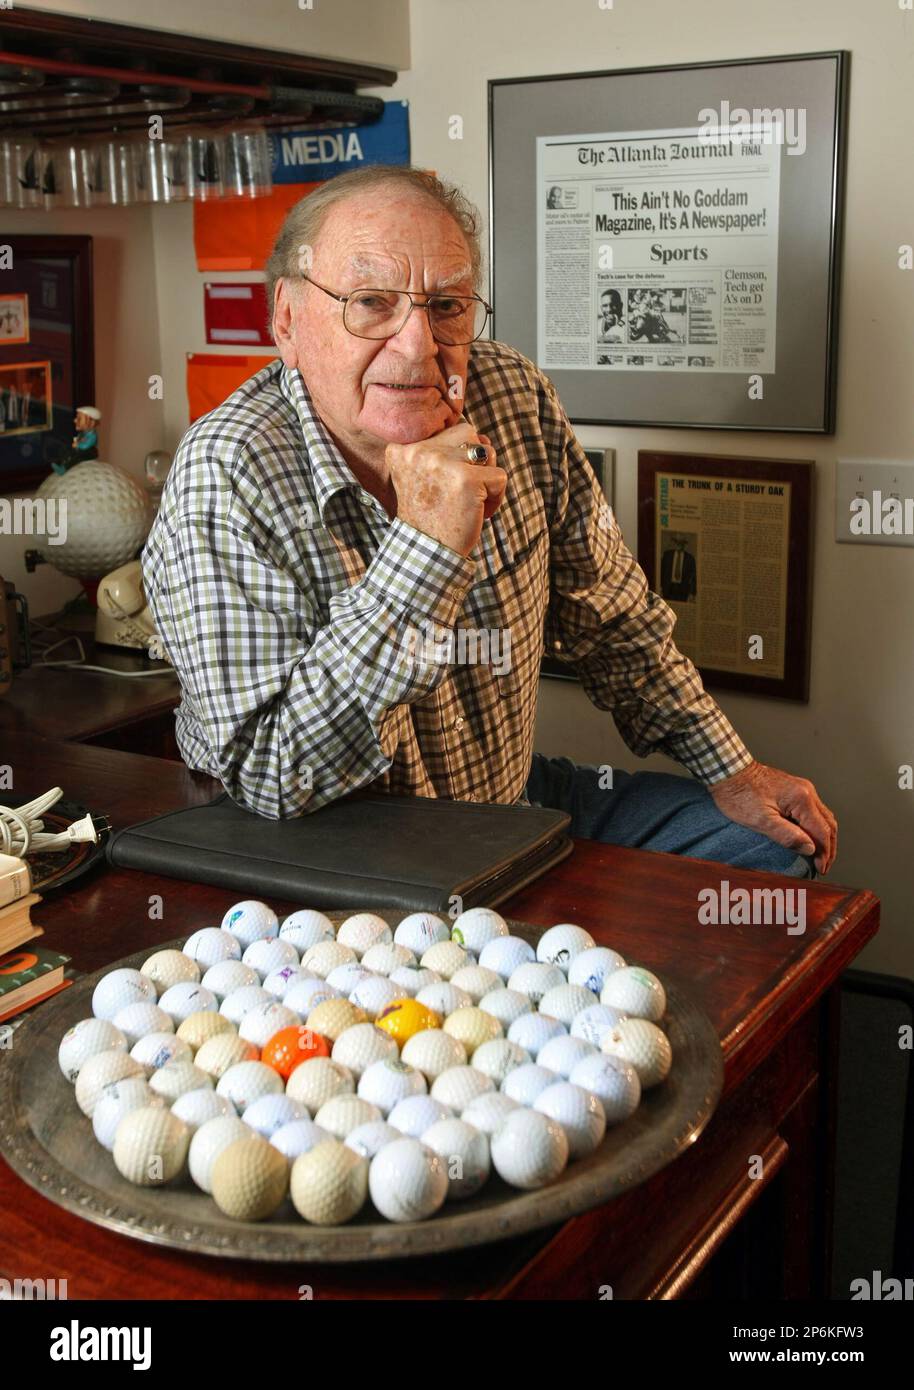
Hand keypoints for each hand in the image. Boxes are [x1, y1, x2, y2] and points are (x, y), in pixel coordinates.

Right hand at [386, 422, 506, 557]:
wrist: (426, 555)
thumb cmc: (430, 518)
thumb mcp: (426, 478)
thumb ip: (448, 452)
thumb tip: (484, 439)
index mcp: (404, 448)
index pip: (449, 430)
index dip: (457, 456)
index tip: (444, 484)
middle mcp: (420, 451)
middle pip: (468, 433)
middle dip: (474, 461)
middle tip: (460, 492)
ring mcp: (443, 463)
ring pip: (486, 451)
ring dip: (486, 478)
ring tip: (469, 502)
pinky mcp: (467, 479)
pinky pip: (500, 476)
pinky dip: (496, 499)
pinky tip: (478, 514)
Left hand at [709, 759, 836, 874]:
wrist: (728, 771)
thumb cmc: (739, 794)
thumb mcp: (761, 820)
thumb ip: (787, 836)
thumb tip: (810, 849)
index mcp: (802, 799)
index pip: (822, 831)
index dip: (824, 853)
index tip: (820, 869)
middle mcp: (807, 791)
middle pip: (828, 824)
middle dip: (829, 848)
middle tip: (823, 866)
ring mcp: (802, 789)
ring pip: (823, 817)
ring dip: (824, 837)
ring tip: (820, 856)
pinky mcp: (795, 790)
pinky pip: (814, 811)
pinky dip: (816, 827)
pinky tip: (810, 837)